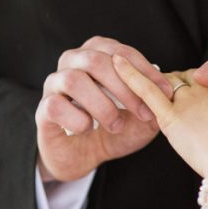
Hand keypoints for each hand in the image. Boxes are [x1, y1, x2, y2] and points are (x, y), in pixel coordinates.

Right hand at [36, 37, 174, 181]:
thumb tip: (164, 93)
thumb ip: (152, 102)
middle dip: (125, 87)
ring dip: (102, 105)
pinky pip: (56, 106)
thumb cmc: (114, 127)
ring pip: (73, 80)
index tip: (164, 92)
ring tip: (116, 124)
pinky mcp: (43, 109)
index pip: (120, 52)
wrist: (86, 155)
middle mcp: (71, 62)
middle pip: (95, 60)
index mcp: (96, 54)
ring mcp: (54, 84)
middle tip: (144, 113)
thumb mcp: (140, 116)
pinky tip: (89, 129)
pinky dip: (78, 120)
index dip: (144, 71)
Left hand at [112, 57, 207, 177]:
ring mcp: (191, 99)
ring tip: (143, 78)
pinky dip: (129, 75)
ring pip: (168, 82)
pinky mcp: (172, 116)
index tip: (203, 98)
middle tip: (176, 98)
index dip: (205, 88)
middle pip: (190, 78)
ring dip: (157, 81)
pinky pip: (147, 90)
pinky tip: (116, 62)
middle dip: (182, 86)